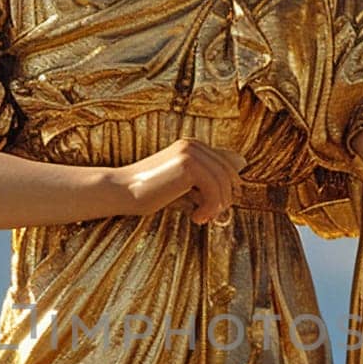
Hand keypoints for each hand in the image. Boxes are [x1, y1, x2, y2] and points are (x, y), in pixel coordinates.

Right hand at [113, 139, 245, 223]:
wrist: (121, 192)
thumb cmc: (150, 193)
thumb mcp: (184, 187)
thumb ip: (208, 181)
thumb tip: (241, 166)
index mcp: (193, 146)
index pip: (228, 165)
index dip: (228, 189)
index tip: (216, 209)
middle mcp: (193, 145)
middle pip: (229, 174)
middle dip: (225, 198)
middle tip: (209, 216)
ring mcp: (190, 152)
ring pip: (223, 183)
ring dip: (217, 206)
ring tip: (201, 218)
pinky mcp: (188, 164)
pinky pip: (214, 190)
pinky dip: (210, 208)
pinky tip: (195, 218)